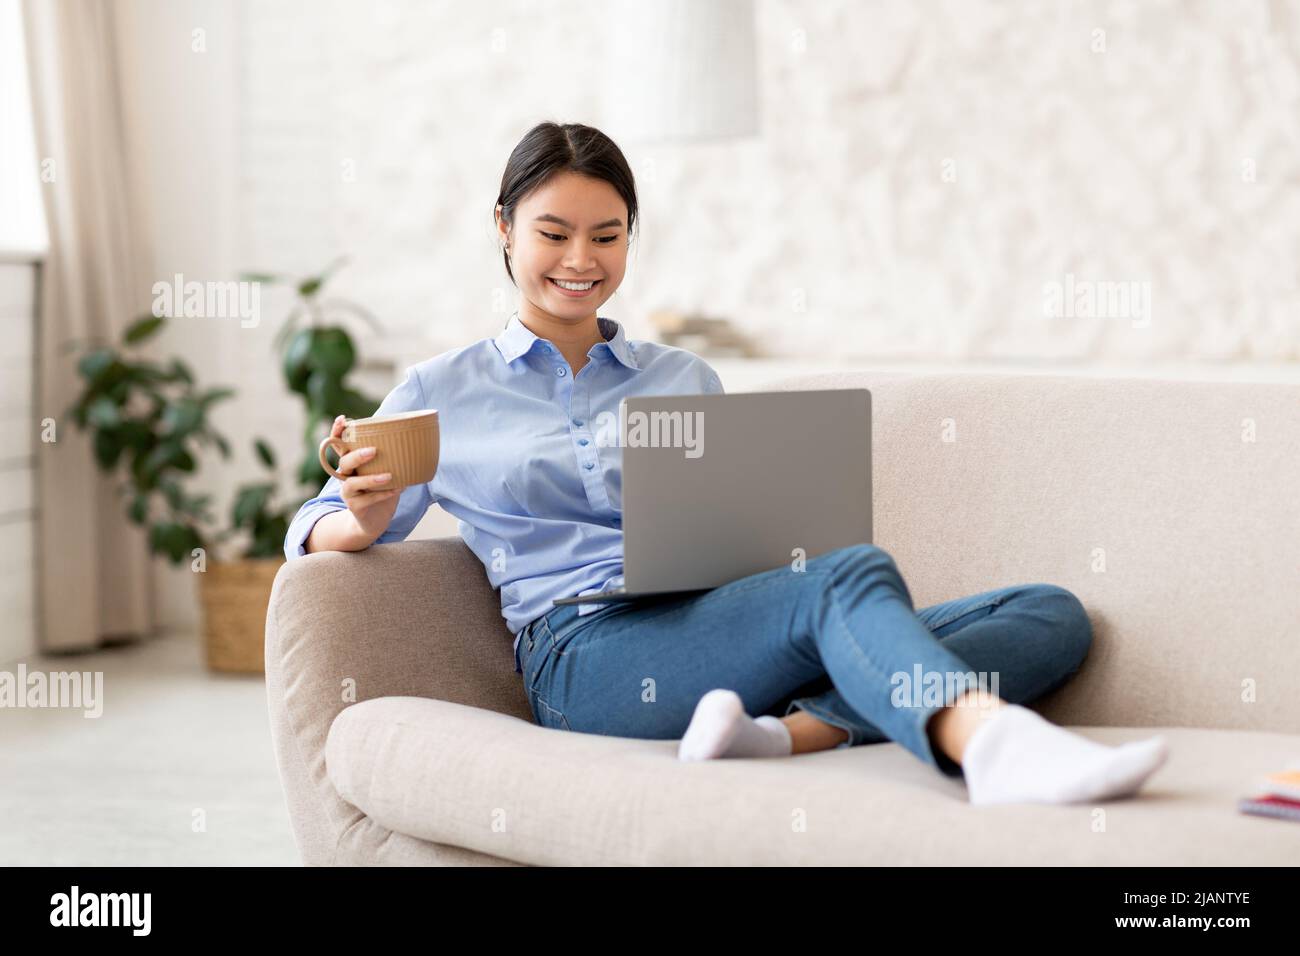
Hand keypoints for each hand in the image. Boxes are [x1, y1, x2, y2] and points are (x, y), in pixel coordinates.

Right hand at [329, 414, 401, 542]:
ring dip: (370, 479)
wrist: (374, 520)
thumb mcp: (386, 471)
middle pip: (344, 463)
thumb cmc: (382, 490)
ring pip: (352, 483)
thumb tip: (417, 439)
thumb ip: (393, 457)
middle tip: (374, 451)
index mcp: (351, 463)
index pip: (339, 445)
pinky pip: (368, 500)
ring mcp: (348, 493)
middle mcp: (345, 476)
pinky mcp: (355, 507)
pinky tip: (398, 489)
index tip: (342, 419)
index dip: (337, 432)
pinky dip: (384, 494)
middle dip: (357, 456)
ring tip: (388, 476)